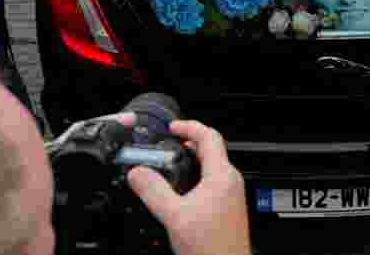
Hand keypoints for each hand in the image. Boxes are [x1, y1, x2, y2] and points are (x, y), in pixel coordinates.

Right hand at [127, 120, 251, 254]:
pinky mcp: (228, 207)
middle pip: (211, 149)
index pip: (209, 136)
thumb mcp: (174, 216)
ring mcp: (232, 194)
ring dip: (192, 160)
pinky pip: (213, 182)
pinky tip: (182, 190)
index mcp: (222, 176)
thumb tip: (138, 173)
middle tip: (169, 142)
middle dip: (189, 143)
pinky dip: (196, 176)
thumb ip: (154, 191)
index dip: (189, 127)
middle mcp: (231, 181)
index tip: (173, 127)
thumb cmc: (212, 247)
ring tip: (172, 163)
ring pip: (212, 166)